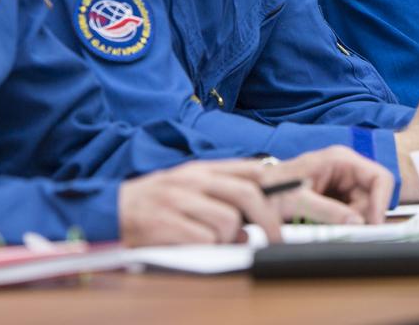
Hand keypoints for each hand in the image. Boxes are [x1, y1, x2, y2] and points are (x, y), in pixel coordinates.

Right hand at [118, 159, 282, 245]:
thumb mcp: (190, 191)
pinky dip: (206, 248)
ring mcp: (182, 200)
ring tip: (207, 239)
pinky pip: (206, 240)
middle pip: (249, 195)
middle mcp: (195, 179)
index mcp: (204, 170)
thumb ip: (222, 200)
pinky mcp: (168, 223)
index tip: (309, 194)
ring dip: (227, 237)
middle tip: (278, 242)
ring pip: (229, 220)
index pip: (254, 171)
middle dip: (270, 222)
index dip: (284, 183)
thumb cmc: (155, 205)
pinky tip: (190, 244)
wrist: (108, 211)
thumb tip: (249, 229)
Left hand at [266, 146, 393, 225]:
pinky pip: (349, 215)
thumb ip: (329, 211)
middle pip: (372, 198)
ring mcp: (340, 185)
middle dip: (361, 217)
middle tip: (342, 231)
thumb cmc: (270, 188)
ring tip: (323, 226)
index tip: (373, 225)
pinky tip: (322, 226)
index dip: (381, 202)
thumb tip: (358, 223)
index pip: (380, 178)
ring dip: (349, 223)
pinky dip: (341, 225)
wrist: (250, 194)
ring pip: (362, 210)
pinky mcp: (335, 199)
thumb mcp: (299, 200)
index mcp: (341, 159)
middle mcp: (345, 170)